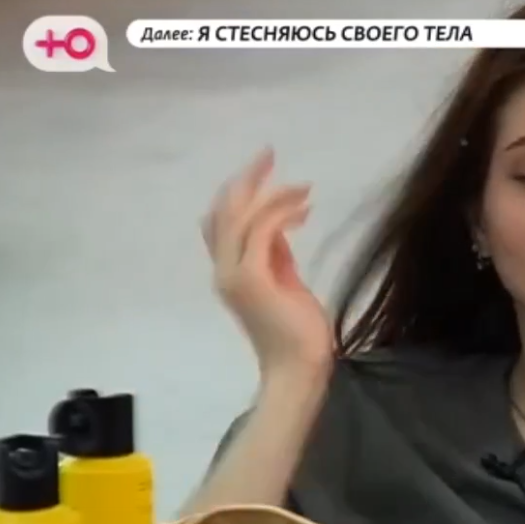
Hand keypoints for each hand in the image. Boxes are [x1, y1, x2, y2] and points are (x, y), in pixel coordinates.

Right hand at [202, 147, 333, 377]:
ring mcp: (234, 275)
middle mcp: (223, 271)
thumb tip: (280, 227)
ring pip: (240, 216)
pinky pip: (262, 231)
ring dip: (273, 194)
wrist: (298, 369)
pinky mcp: (253, 278)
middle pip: (223, 210)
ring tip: (303, 187)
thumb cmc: (296, 333)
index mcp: (229, 272)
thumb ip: (277, 255)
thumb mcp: (286, 283)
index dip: (237, 190)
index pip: (220, 221)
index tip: (264, 169)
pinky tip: (304, 210)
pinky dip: (282, 213)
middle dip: (246, 178)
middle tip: (270, 154)